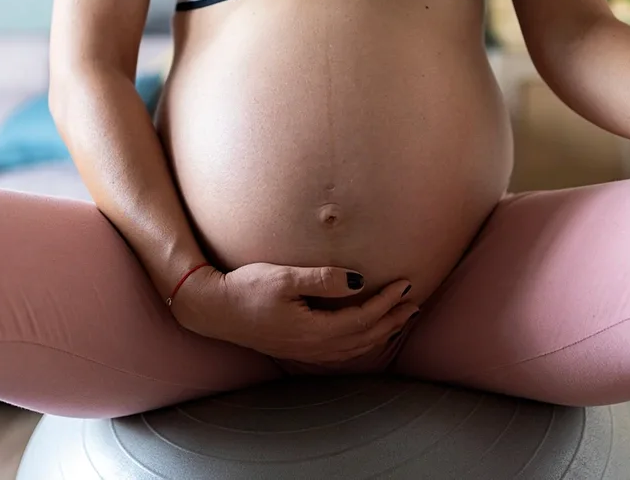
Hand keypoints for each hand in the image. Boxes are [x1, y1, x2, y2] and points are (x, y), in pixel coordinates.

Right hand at [168, 263, 418, 363]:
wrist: (214, 310)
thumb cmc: (246, 289)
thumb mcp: (285, 278)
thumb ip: (323, 279)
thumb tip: (360, 280)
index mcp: (314, 330)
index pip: (363, 318)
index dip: (387, 302)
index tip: (405, 283)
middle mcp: (314, 346)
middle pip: (366, 337)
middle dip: (393, 320)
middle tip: (416, 303)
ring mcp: (306, 351)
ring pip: (356, 347)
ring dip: (382, 332)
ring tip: (401, 318)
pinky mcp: (299, 348)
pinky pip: (342, 351)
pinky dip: (362, 342)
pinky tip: (367, 333)